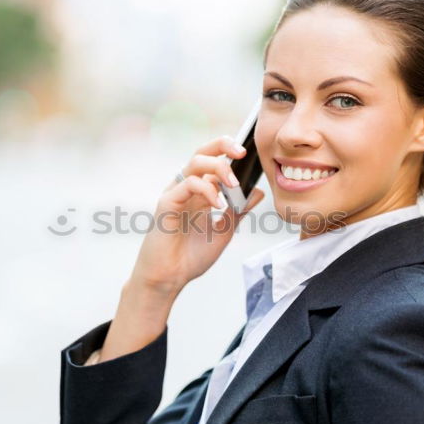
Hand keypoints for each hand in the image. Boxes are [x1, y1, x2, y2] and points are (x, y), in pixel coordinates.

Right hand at [129, 135, 264, 296]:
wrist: (170, 277)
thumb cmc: (191, 256)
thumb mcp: (224, 231)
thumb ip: (238, 210)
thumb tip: (257, 192)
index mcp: (200, 192)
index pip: (214, 160)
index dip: (229, 151)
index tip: (249, 155)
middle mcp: (187, 188)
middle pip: (202, 152)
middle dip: (223, 146)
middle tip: (242, 153)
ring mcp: (176, 193)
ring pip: (195, 163)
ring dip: (218, 168)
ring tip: (233, 184)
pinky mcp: (167, 202)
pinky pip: (187, 184)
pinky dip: (206, 190)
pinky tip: (218, 204)